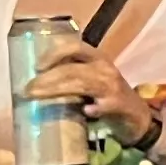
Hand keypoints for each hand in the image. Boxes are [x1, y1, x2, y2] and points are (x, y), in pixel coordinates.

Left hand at [18, 35, 157, 145]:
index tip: (36, 66)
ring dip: (56, 90)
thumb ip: (72, 77)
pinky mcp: (118, 105)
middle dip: (47, 78)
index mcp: (97, 58)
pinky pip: (102, 105)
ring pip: (81, 84)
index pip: (75, 47)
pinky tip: (86, 111)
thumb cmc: (108, 97)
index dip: (54, 54)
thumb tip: (37, 80)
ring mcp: (112, 87)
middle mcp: (105, 68)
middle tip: (27, 89)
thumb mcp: (92, 80)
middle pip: (72, 68)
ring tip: (36, 97)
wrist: (138, 118)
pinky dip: (94, 108)